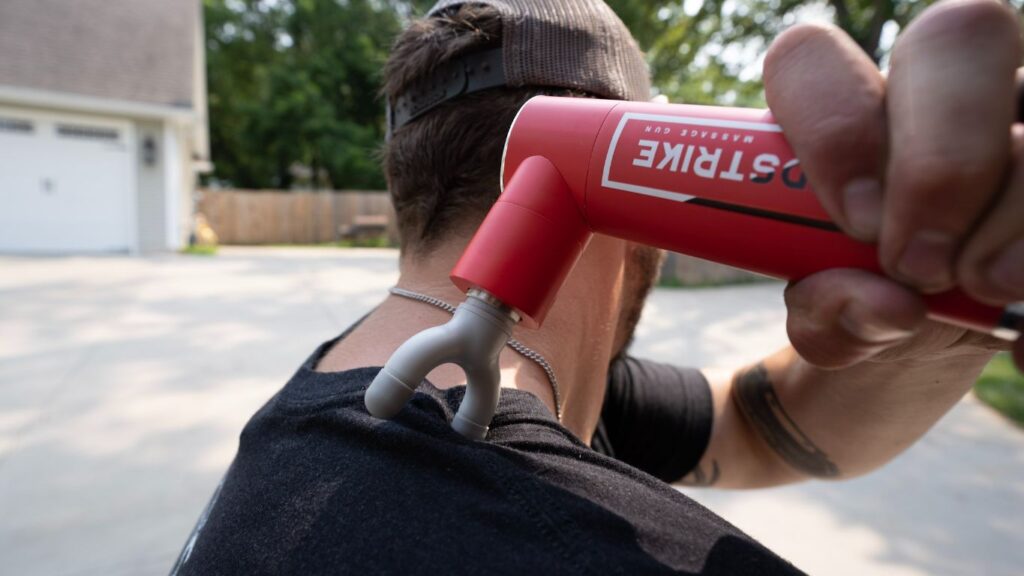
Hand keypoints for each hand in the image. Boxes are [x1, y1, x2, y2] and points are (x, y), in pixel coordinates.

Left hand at [763, 0, 1023, 369]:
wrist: (925, 342)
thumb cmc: (861, 302)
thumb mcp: (827, 321)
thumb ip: (828, 313)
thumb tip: (884, 306)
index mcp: (844, 108)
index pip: (812, 56)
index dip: (832, 128)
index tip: (855, 224)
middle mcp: (938, 88)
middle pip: (956, 37)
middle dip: (941, 158)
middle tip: (919, 263)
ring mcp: (1019, 115)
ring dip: (1010, 214)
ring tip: (980, 288)